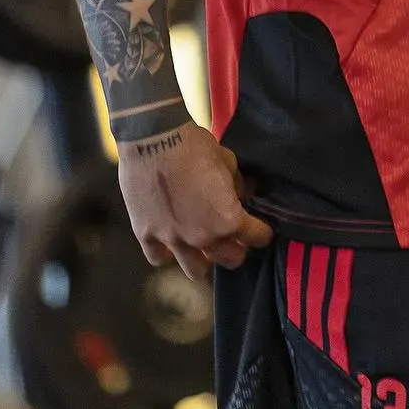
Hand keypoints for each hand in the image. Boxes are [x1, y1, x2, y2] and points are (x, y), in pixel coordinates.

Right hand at [118, 119, 272, 278]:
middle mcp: (204, 237)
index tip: (259, 227)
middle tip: (233, 236)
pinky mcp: (147, 235)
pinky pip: (159, 258)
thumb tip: (241, 196)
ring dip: (204, 258)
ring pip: (196, 270)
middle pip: (231, 259)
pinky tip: (171, 240)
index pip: (258, 237)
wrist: (153, 138)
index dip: (261, 231)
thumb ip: (237, 186)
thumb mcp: (228, 161)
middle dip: (237, 247)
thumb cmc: (194, 145)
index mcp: (229, 219)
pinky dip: (167, 252)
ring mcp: (173, 240)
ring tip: (203, 244)